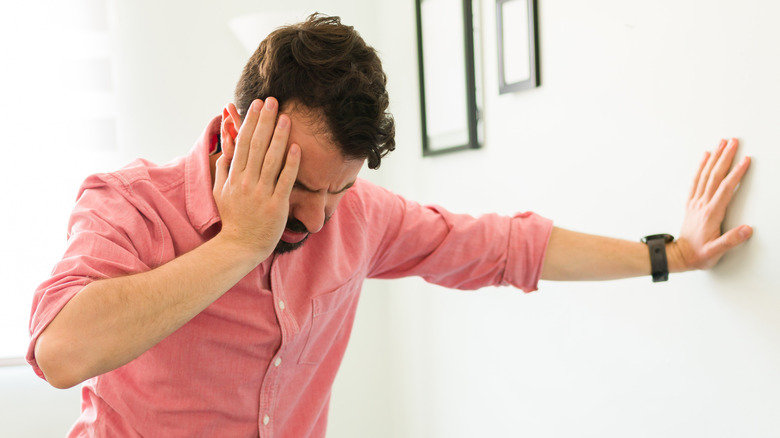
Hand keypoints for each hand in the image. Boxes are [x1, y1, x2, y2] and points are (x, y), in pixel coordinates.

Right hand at [212, 97, 300, 258]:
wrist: (240, 246)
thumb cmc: (233, 219)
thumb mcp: (220, 192)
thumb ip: (223, 170)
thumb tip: (226, 149)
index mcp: (234, 176)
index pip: (243, 143)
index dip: (251, 122)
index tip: (257, 105)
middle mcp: (246, 182)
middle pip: (256, 145)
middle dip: (265, 121)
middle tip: (273, 101)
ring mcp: (261, 193)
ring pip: (271, 159)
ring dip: (279, 137)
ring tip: (286, 117)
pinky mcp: (276, 205)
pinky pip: (284, 180)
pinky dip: (290, 163)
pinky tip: (296, 147)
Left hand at [673, 138, 751, 270]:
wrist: (679, 256)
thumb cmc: (699, 254)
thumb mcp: (716, 252)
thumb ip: (731, 240)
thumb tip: (747, 230)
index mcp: (711, 213)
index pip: (726, 188)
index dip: (736, 173)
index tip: (745, 160)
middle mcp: (702, 204)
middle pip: (715, 176)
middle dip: (725, 157)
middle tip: (733, 141)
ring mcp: (695, 202)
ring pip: (705, 174)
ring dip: (714, 157)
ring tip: (722, 143)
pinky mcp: (691, 203)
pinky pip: (696, 180)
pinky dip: (701, 166)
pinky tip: (705, 156)